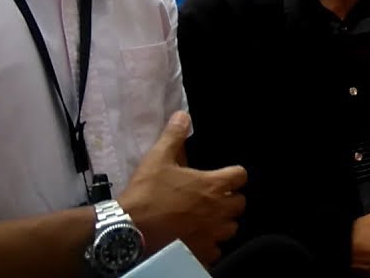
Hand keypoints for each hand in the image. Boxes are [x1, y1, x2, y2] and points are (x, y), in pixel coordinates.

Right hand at [117, 111, 246, 266]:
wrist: (129, 230)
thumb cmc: (146, 193)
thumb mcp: (158, 158)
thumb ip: (174, 136)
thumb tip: (183, 116)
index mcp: (213, 185)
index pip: (240, 175)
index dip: (233, 174)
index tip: (223, 176)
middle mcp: (219, 210)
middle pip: (239, 204)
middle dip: (229, 200)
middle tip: (212, 199)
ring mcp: (212, 234)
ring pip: (231, 228)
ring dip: (222, 223)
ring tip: (206, 220)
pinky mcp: (202, 253)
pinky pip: (216, 251)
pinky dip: (210, 246)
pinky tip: (197, 241)